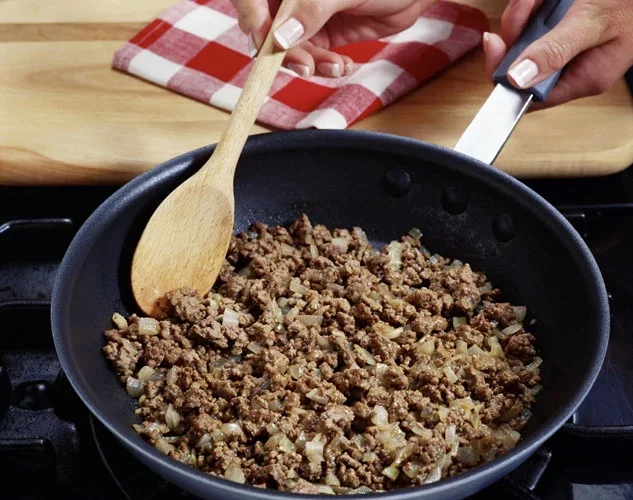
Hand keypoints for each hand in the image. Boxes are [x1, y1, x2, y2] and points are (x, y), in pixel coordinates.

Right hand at [230, 0, 431, 77]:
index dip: (251, 17)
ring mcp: (306, 15)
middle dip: (286, 52)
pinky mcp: (323, 32)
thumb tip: (278, 36)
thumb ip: (309, 8)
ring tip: (336, 66)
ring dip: (310, 63)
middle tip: (306, 67)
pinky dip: (325, 67)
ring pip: (290, 48)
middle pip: (268, 28)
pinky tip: (343, 65)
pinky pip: (312, 56)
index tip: (263, 42)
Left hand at [483, 0, 632, 108]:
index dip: (504, 75)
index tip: (495, 45)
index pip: (529, 94)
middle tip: (523, 6)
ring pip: (526, 37)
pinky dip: (535, 6)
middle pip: (522, 62)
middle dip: (516, 30)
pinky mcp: (565, 28)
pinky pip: (537, 21)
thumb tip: (518, 80)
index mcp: (583, 78)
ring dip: (525, 13)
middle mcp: (573, 67)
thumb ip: (556, 51)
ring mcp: (568, 47)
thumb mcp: (594, 23)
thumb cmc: (631, 5)